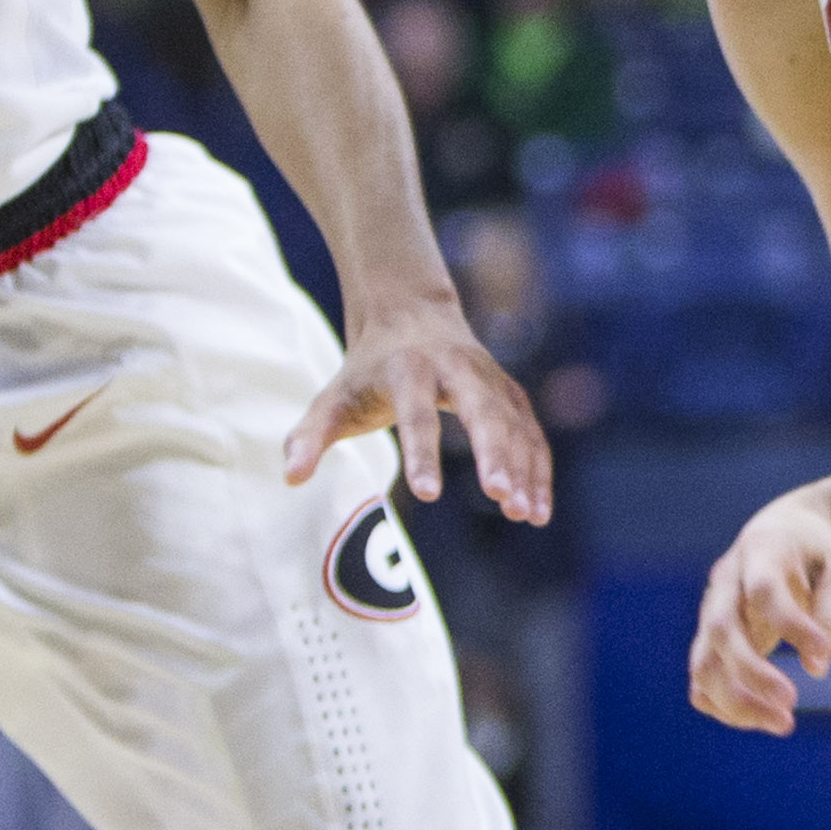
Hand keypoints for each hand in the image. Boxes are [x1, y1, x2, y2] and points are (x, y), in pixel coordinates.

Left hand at [284, 295, 553, 517]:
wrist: (409, 313)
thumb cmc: (366, 369)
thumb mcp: (332, 398)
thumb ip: (309, 437)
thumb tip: (291, 478)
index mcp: (410, 369)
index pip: (417, 414)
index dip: (421, 454)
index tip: (425, 496)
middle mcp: (458, 368)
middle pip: (483, 412)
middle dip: (495, 454)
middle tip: (501, 500)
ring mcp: (489, 379)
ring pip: (515, 423)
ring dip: (524, 469)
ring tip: (526, 516)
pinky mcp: (509, 393)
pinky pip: (530, 432)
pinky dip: (538, 469)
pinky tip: (539, 509)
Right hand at [689, 491, 830, 733]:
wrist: (786, 537)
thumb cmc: (819, 554)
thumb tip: (817, 666)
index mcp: (761, 551)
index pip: (763, 590)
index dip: (791, 625)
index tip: (821, 653)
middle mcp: (726, 582)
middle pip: (720, 629)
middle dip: (752, 672)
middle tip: (792, 701)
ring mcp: (711, 612)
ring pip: (703, 663)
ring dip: (736, 702)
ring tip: (783, 724)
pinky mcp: (710, 640)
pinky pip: (702, 681)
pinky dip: (724, 707)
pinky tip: (764, 718)